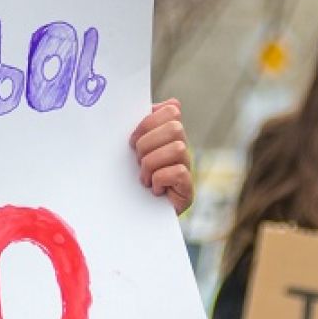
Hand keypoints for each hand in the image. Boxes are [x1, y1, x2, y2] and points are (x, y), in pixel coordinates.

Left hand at [132, 99, 193, 213]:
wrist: (131, 215)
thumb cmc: (129, 179)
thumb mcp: (130, 148)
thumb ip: (140, 125)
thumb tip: (166, 103)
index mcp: (168, 134)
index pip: (172, 111)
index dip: (149, 122)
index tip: (132, 140)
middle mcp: (182, 148)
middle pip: (175, 128)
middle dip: (148, 144)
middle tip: (137, 160)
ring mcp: (187, 168)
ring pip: (178, 148)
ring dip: (151, 164)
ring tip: (144, 177)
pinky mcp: (188, 189)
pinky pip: (178, 172)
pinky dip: (160, 179)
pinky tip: (155, 189)